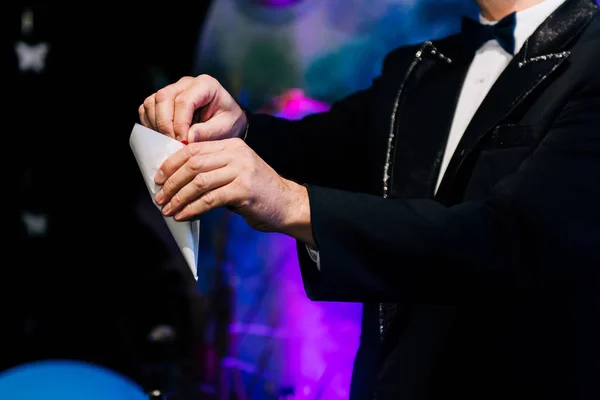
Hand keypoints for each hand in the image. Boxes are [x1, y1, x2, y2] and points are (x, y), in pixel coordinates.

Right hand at [138, 74, 247, 142]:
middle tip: (173, 143)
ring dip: (156, 124)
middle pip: (164, 97)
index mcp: (205, 85)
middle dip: (165, 123)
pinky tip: (162, 137)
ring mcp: (173, 90)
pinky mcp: (163, 101)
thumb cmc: (229, 121)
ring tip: (168, 142)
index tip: (183, 141)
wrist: (227, 120)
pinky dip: (150, 124)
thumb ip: (208, 132)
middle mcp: (186, 84)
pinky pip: (147, 109)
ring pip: (152, 102)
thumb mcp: (226, 128)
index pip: (184, 101)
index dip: (180, 123)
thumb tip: (188, 138)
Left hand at [153, 138, 315, 245]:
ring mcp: (242, 170)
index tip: (158, 178)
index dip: (171, 163)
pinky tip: (183, 216)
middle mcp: (237, 153)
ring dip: (179, 198)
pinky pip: (209, 199)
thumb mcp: (236, 173)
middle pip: (193, 164)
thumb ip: (213, 170)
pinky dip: (192, 209)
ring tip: (168, 210)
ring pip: (199, 182)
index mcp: (232, 145)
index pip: (193, 149)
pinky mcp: (244, 190)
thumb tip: (176, 181)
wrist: (289, 204)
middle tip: (159, 198)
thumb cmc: (258, 192)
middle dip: (171, 182)